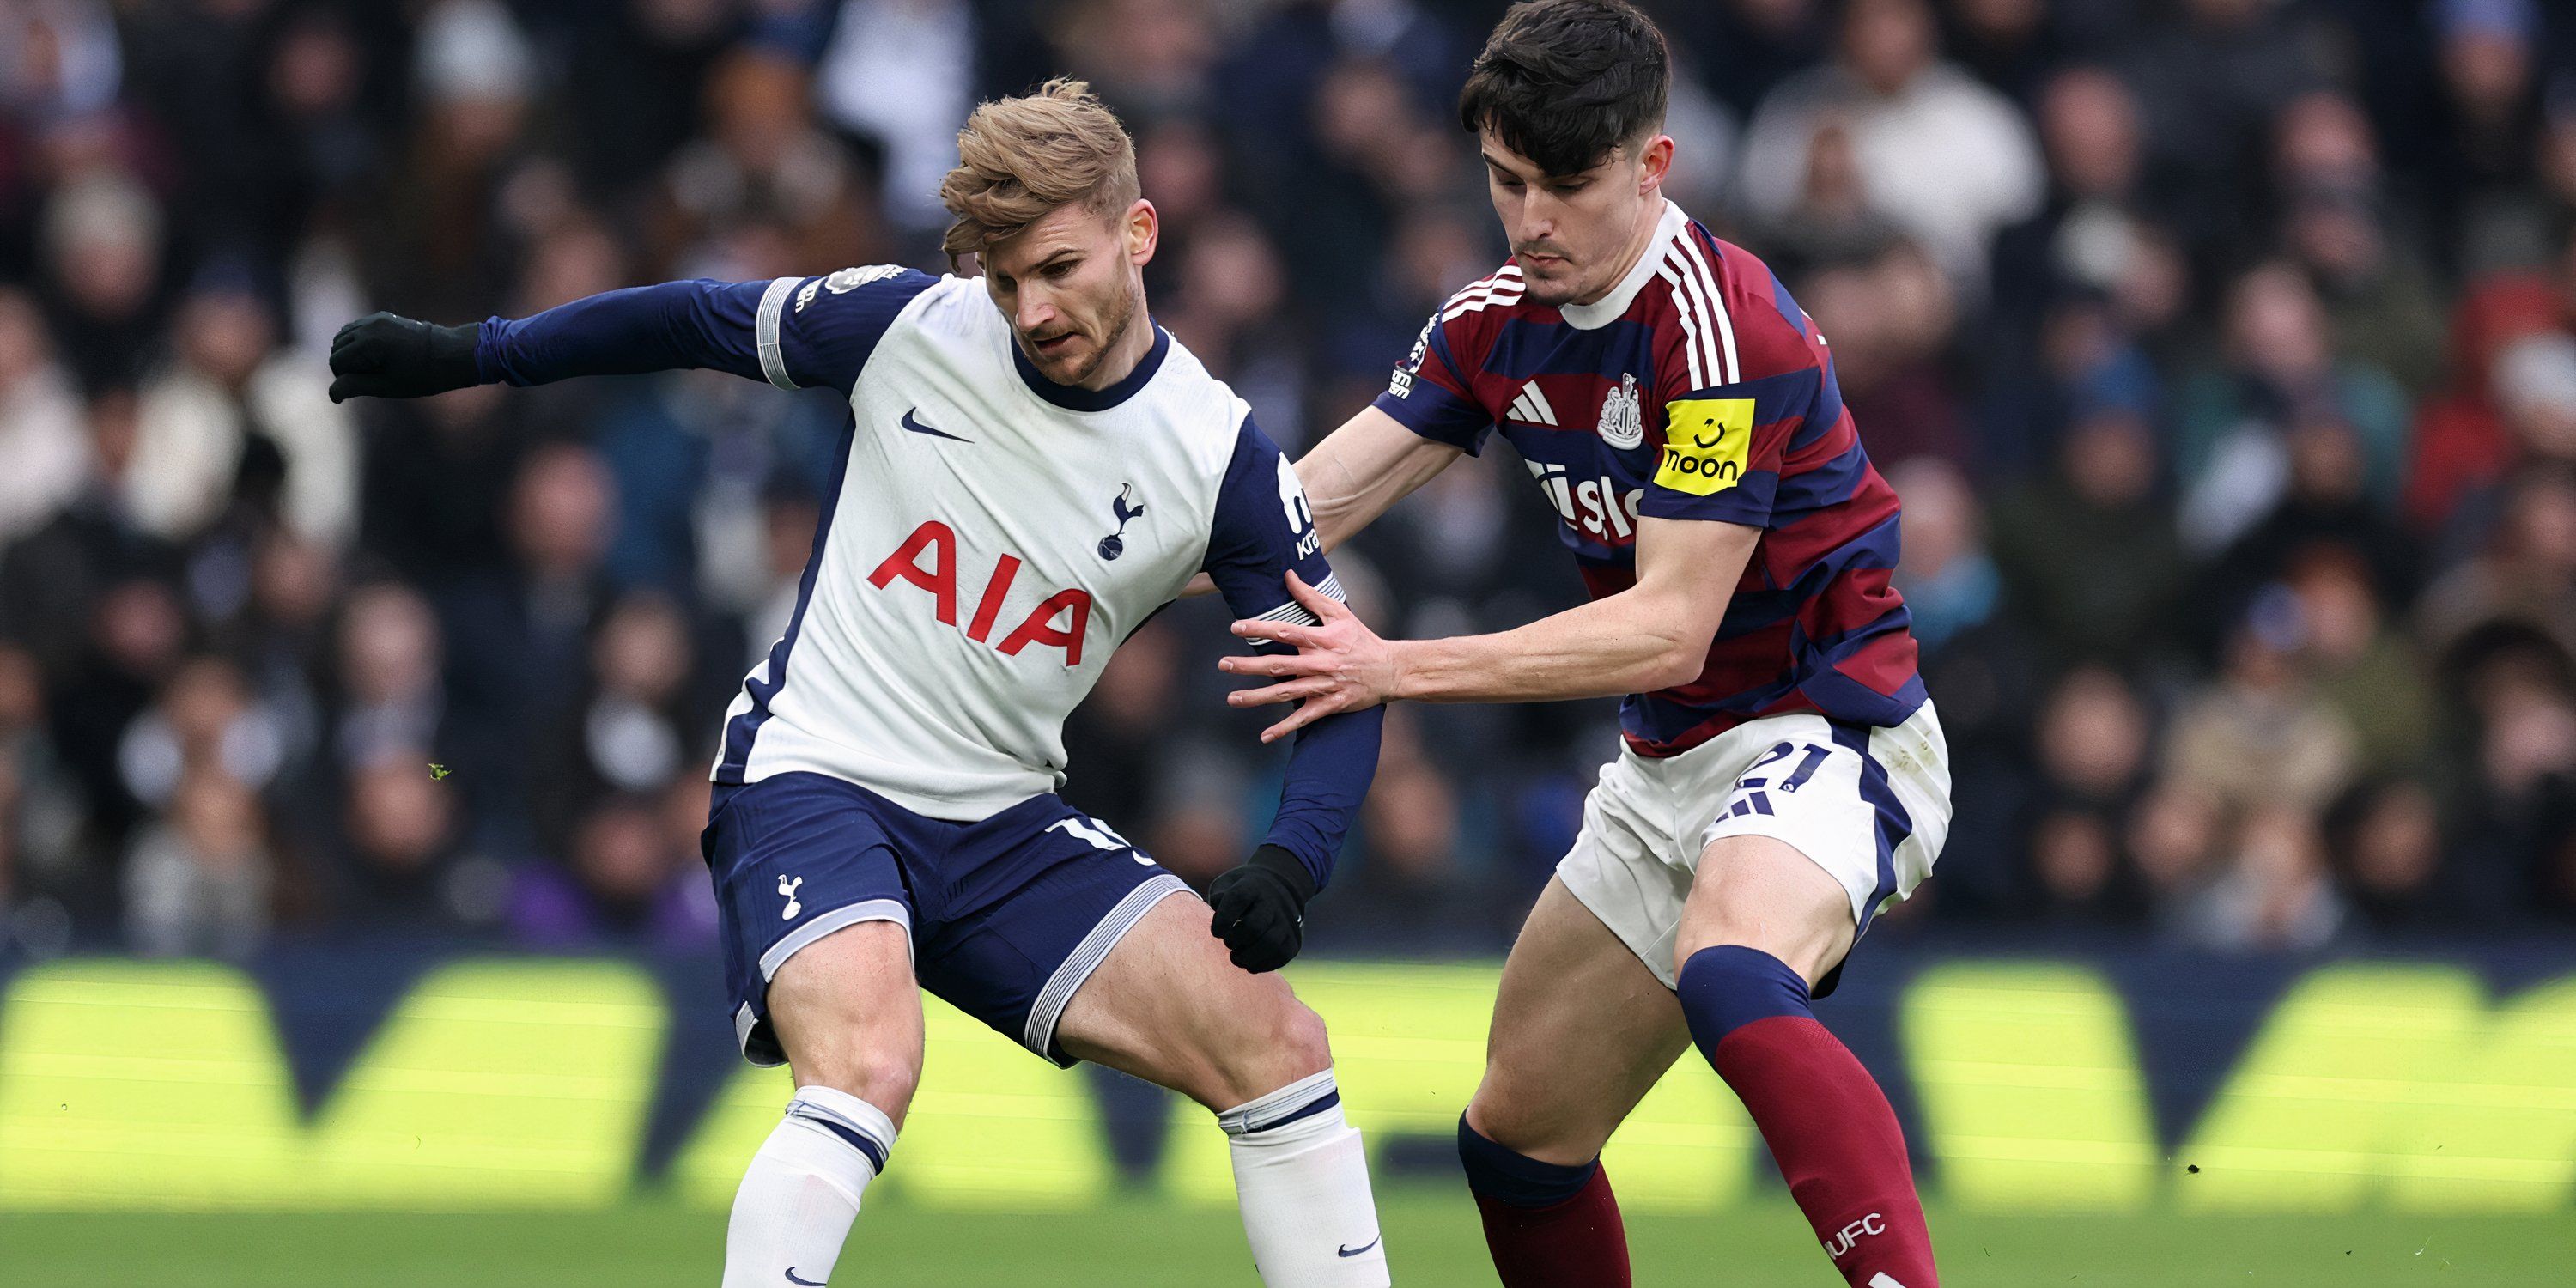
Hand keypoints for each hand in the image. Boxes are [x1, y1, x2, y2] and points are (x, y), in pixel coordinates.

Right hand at [328, 312, 481, 401]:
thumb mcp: (387, 386)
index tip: (371, 384)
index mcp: (367, 343)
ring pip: (344, 337)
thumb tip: (331, 394)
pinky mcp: (383, 317)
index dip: (347, 378)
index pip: (336, 362)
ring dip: (351, 353)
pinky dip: (358, 342)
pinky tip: (377, 355)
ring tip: (376, 366)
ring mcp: (375, 319)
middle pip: (337, 348)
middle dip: (348, 365)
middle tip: (375, 376)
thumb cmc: (421, 375)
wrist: (451, 354)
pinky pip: (357, 329)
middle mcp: (368, 326)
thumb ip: (356, 386)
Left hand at [1207, 846, 1314, 972]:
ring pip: (1270, 943)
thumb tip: (1218, 920)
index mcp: (1252, 886)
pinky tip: (1250, 964)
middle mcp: (1272, 902)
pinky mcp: (1294, 939)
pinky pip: (1281, 956)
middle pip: (1254, 926)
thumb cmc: (1244, 892)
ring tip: (1236, 958)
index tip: (1216, 931)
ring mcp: (1286, 921)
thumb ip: (1218, 899)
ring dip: (1248, 957)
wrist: (1280, 887)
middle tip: (1228, 942)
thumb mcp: (1228, 885)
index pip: (1238, 899)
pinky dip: (1262, 965)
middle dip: (1235, 940)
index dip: (1223, 919)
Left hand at [1219, 571, 1403, 742]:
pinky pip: (1305, 719)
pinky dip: (1285, 728)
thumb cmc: (1362, 639)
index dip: (1260, 629)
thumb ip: (1311, 596)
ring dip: (1257, 697)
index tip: (1236, 627)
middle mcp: (1321, 663)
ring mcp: (1325, 686)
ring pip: (1286, 693)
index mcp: (1322, 639)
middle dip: (1248, 665)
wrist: (1390, 669)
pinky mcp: (1331, 705)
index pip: (1286, 631)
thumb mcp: (1340, 613)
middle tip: (1223, 664)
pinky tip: (1265, 735)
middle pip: (1279, 665)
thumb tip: (1288, 575)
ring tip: (1232, 698)